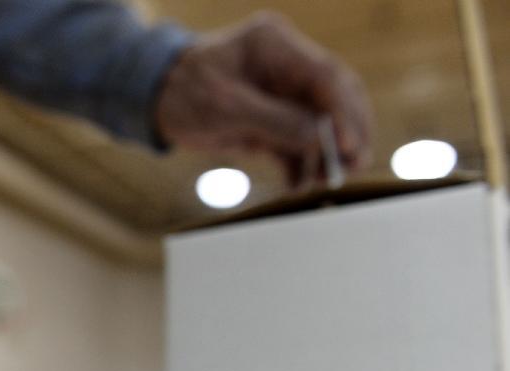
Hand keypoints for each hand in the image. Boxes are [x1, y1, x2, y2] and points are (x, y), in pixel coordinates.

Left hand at [154, 12, 372, 189]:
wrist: (155, 101)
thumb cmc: (183, 91)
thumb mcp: (225, 107)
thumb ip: (274, 121)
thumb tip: (319, 138)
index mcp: (276, 46)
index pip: (326, 75)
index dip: (344, 111)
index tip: (350, 145)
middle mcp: (286, 66)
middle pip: (333, 98)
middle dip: (346, 134)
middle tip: (355, 166)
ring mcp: (282, 94)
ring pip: (320, 125)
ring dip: (325, 155)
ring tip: (325, 182)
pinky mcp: (273, 120)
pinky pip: (297, 143)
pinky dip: (301, 164)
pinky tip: (299, 185)